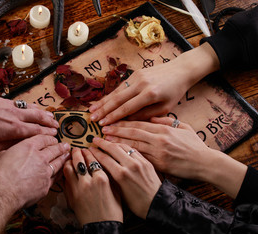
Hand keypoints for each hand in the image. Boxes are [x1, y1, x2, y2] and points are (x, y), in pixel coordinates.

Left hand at [0, 93, 58, 154]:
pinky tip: (33, 107)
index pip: (37, 131)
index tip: (55, 136)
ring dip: (43, 113)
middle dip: (49, 122)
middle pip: (38, 118)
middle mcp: (16, 116)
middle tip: (57, 126)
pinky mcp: (4, 101)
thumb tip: (20, 148)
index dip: (47, 134)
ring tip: (51, 116)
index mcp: (14, 129)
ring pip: (32, 109)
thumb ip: (8, 148)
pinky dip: (32, 106)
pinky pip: (23, 103)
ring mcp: (11, 106)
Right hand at [0, 135, 69, 209]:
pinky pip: (56, 177)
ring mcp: (45, 172)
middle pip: (54, 150)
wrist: (2, 192)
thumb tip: (11, 154)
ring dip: (63, 158)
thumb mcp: (2, 155)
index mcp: (28, 147)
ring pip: (58, 163)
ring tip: (67, 156)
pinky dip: (60, 173)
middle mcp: (39, 157)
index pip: (43, 139)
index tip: (52, 139)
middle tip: (65, 146)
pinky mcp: (46, 185)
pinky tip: (61, 172)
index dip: (49, 138)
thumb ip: (12, 152)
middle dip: (61, 147)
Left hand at [64, 148, 122, 225]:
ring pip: (69, 167)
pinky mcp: (70, 195)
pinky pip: (65, 179)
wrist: (102, 227)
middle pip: (79, 160)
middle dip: (77, 152)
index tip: (89, 148)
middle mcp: (88, 181)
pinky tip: (68, 170)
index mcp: (102, 178)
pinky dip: (66, 172)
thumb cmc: (112, 211)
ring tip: (71, 158)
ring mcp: (77, 188)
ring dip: (69, 160)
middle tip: (77, 149)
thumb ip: (109, 175)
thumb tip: (103, 164)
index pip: (93, 158)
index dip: (90, 151)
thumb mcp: (116, 190)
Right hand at [89, 43, 219, 124]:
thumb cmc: (174, 92)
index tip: (102, 125)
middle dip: (103, 110)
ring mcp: (136, 77)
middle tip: (92, 119)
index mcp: (150, 94)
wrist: (180, 70)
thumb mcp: (164, 108)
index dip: (113, 117)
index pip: (126, 108)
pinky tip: (102, 101)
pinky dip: (110, 95)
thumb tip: (127, 121)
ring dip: (103, 102)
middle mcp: (141, 84)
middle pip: (117, 99)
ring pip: (116, 92)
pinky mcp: (135, 73)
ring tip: (92, 111)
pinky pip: (120, 87)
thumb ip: (145, 115)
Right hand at [90, 138, 160, 218]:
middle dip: (102, 143)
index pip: (104, 158)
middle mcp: (130, 166)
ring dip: (114, 141)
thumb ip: (110, 177)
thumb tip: (101, 166)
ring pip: (124, 146)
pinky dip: (125, 145)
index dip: (95, 152)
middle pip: (113, 148)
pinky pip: (133, 149)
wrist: (156, 204)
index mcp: (121, 175)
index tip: (90, 149)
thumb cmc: (137, 204)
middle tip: (95, 140)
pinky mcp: (146, 161)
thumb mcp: (119, 192)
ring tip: (107, 140)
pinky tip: (120, 145)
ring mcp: (139, 162)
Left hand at [103, 117, 246, 197]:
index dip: (123, 122)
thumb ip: (166, 121)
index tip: (111, 120)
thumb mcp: (182, 127)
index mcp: (164, 129)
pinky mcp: (159, 165)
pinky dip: (126, 155)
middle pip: (133, 133)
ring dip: (116, 142)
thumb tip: (151, 117)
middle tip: (102, 128)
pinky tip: (115, 154)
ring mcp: (158, 153)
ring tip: (103, 140)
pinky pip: (139, 158)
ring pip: (133, 145)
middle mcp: (159, 139)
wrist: (205, 164)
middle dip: (116, 130)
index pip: (139, 123)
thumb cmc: (194, 145)